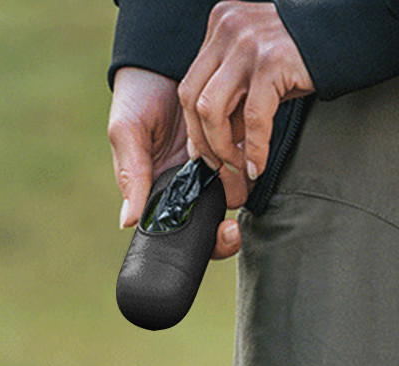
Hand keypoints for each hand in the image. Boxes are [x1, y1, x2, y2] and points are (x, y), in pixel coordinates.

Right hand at [109, 66, 240, 259]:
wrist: (165, 56)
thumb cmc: (137, 97)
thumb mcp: (127, 133)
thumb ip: (132, 175)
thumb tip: (127, 222)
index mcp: (156, 192)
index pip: (174, 231)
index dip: (196, 244)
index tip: (215, 238)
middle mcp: (182, 186)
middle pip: (204, 226)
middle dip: (221, 235)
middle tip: (232, 230)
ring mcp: (206, 168)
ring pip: (225, 200)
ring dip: (237, 199)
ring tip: (242, 188)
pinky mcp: (226, 145)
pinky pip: (239, 164)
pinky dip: (246, 165)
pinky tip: (248, 161)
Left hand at [178, 0, 314, 190]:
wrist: (348, 33)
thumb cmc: (299, 55)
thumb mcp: (253, 70)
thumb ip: (229, 96)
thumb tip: (206, 143)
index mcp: (220, 26)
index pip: (190, 85)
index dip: (191, 126)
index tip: (200, 151)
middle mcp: (229, 29)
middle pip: (191, 97)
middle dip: (202, 140)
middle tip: (216, 164)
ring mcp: (249, 43)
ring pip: (211, 109)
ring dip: (221, 146)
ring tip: (237, 164)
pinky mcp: (272, 62)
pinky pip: (252, 117)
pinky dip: (254, 148)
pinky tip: (256, 165)